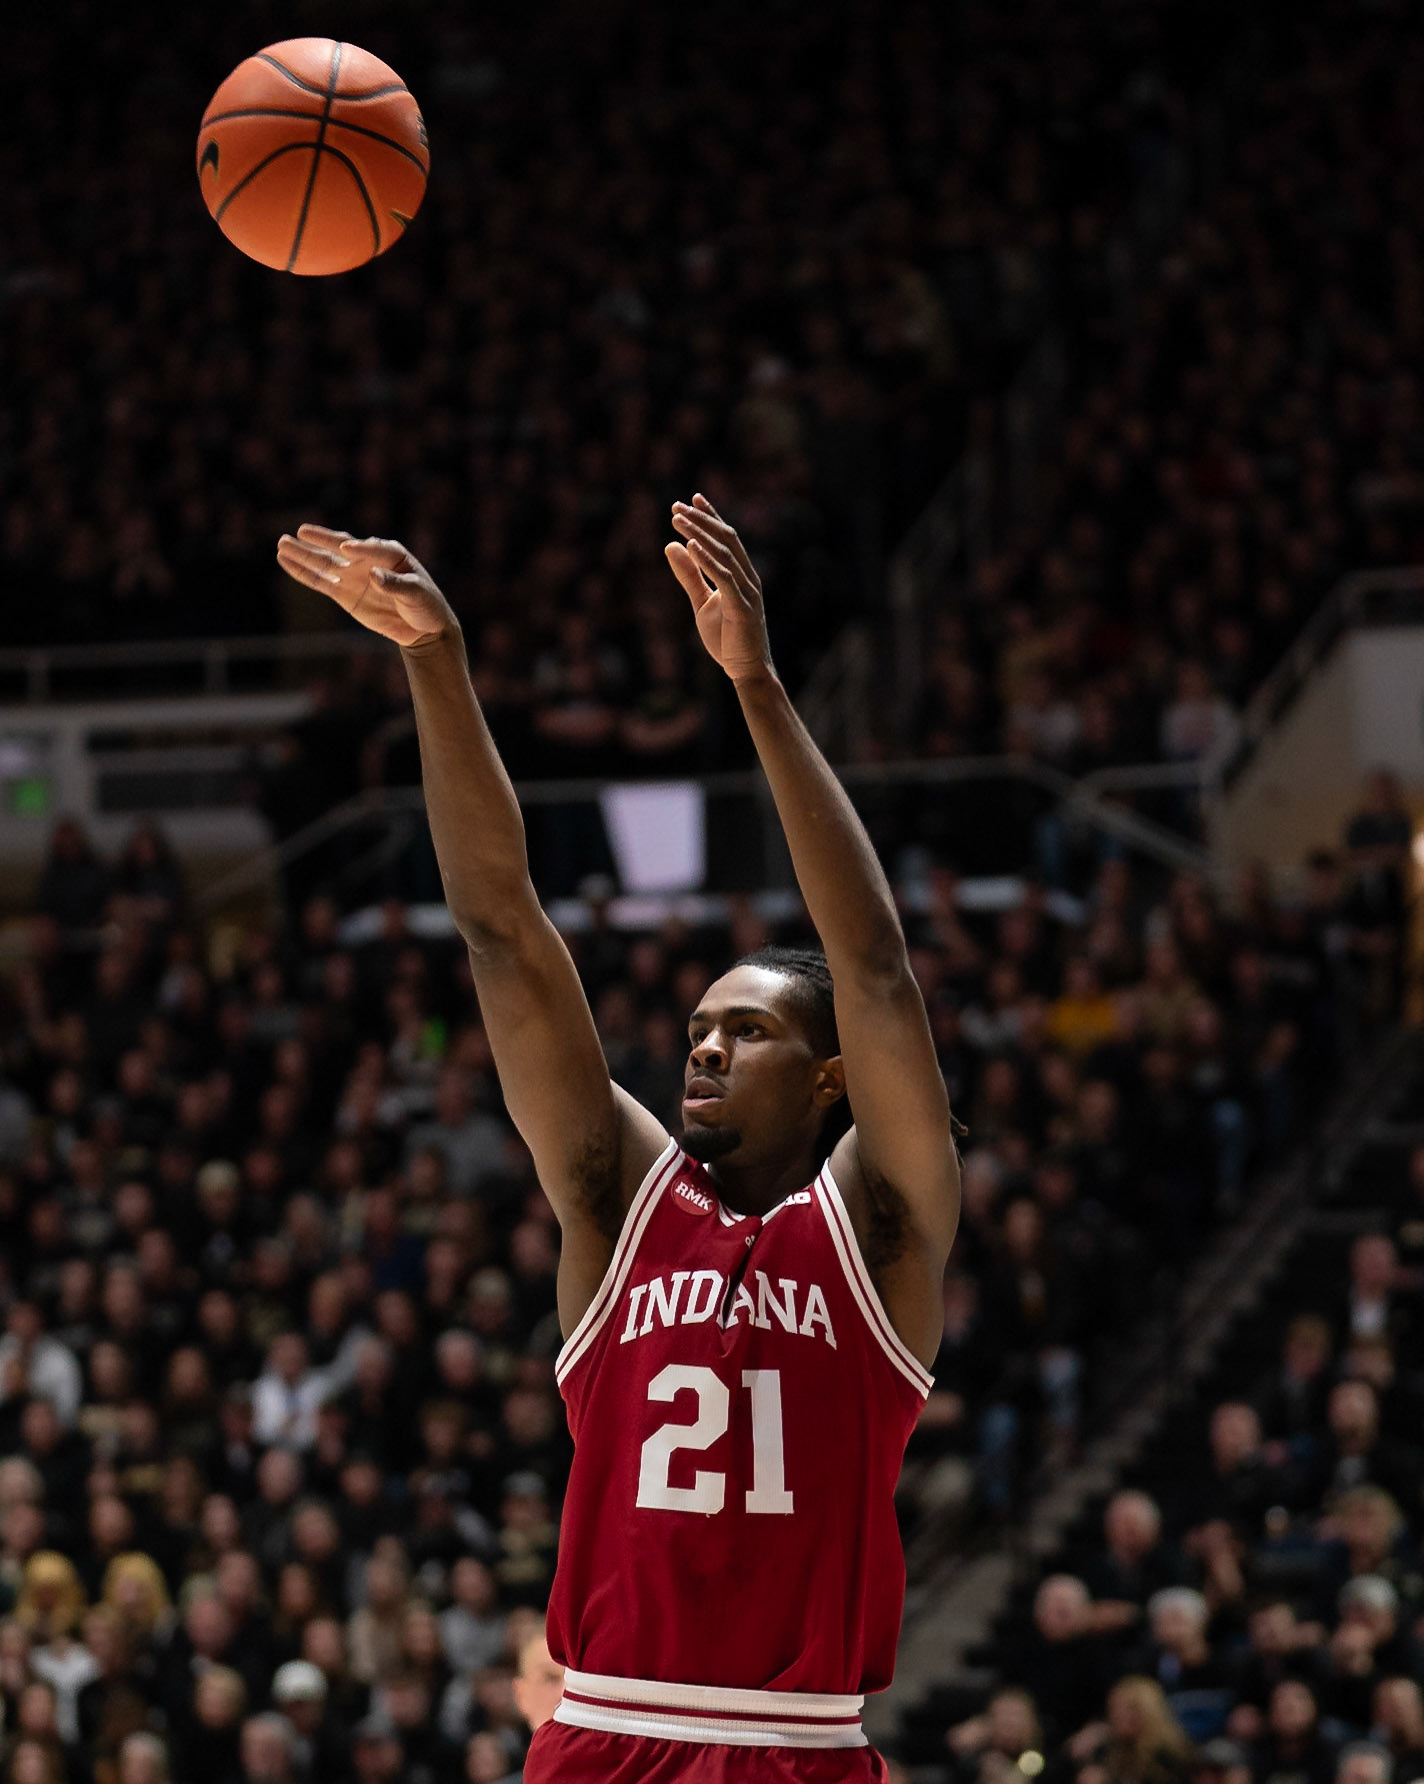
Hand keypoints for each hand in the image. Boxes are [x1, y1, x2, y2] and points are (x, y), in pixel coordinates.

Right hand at [276, 526, 456, 650]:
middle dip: (320, 540)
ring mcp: (353, 576)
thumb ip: (396, 585)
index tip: (346, 548)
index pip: (372, 548)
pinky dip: (303, 572)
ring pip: (324, 562)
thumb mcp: (418, 594)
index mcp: (391, 553)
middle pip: (339, 547)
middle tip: (300, 531)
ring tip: (282, 542)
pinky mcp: (344, 594)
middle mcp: (367, 559)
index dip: (360, 548)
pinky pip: (320, 582)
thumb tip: (373, 574)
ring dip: (303, 554)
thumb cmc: (427, 606)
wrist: (423, 628)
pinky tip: (285, 561)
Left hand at [666, 495, 772, 684]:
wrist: (746, 670)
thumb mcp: (702, 602)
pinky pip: (724, 578)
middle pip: (725, 539)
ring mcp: (747, 591)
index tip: (692, 498)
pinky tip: (691, 546)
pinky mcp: (742, 607)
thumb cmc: (727, 638)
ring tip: (678, 520)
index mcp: (740, 574)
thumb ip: (689, 575)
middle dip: (701, 520)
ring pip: (723, 554)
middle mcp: (748, 577)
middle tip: (677, 506)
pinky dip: (708, 560)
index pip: (726, 538)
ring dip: (699, 534)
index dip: (710, 516)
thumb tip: (672, 545)